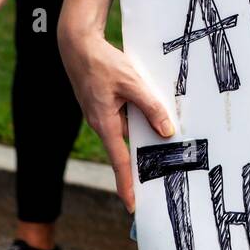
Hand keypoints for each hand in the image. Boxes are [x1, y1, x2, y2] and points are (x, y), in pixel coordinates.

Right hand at [59, 28, 174, 212]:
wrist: (79, 45)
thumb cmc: (104, 63)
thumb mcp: (133, 84)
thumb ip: (151, 107)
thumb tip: (167, 132)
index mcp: (105, 123)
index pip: (119, 161)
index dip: (127, 184)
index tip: (133, 205)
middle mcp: (102, 123)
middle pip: (128, 148)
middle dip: (145, 160)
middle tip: (165, 176)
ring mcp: (103, 114)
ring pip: (131, 130)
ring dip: (147, 133)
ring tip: (169, 141)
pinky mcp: (106, 105)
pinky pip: (127, 118)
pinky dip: (141, 119)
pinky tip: (157, 115)